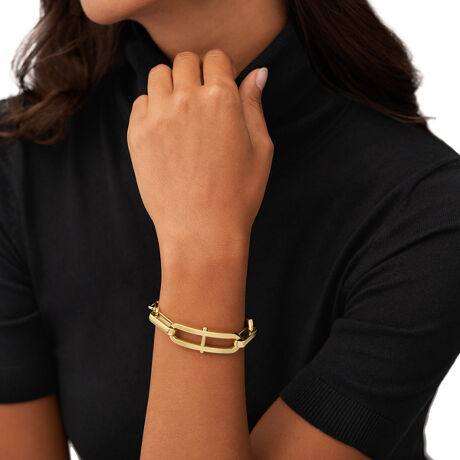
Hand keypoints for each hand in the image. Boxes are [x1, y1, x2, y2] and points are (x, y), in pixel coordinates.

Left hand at [127, 49, 272, 257]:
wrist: (202, 231)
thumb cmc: (238, 194)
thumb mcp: (261, 149)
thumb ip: (254, 105)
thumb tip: (258, 72)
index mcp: (222, 99)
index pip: (216, 57)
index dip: (221, 69)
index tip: (221, 84)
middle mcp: (187, 100)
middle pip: (185, 61)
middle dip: (196, 72)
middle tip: (202, 98)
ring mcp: (158, 116)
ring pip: (159, 75)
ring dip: (171, 84)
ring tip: (182, 110)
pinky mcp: (137, 135)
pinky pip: (140, 102)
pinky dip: (152, 107)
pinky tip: (166, 129)